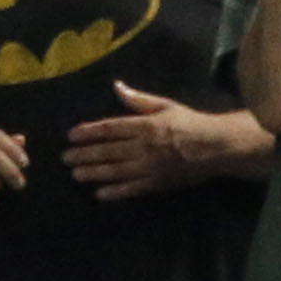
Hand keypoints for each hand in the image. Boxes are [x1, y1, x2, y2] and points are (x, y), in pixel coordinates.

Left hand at [65, 84, 236, 200]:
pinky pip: (132, 189)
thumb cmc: (189, 123)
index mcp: (145, 125)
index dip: (89, 132)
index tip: (71, 135)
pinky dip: (115, 192)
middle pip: (108, 151)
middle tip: (65, 158)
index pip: (110, 128)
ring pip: (115, 171)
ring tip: (75, 175)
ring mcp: (150, 167)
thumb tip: (116, 86)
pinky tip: (99, 194)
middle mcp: (144, 147)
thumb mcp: (165, 105)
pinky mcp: (157, 184)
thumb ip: (138, 100)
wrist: (215, 147)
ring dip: (93, 173)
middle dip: (84, 154)